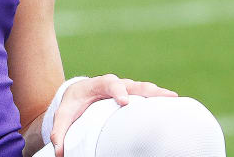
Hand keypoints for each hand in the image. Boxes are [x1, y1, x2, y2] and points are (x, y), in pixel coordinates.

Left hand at [49, 74, 176, 155]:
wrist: (78, 93)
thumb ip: (60, 130)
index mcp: (98, 85)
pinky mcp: (134, 95)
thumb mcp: (63, 115)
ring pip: (144, 88)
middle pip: (133, 84)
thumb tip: (58, 150)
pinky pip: (148, 95)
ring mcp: (127, 88)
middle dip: (146, 89)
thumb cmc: (73, 104)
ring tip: (173, 97)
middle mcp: (116, 84)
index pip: (109, 85)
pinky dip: (160, 98)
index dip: (117, 91)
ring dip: (158, 93)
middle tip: (161, 95)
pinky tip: (175, 103)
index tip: (124, 101)